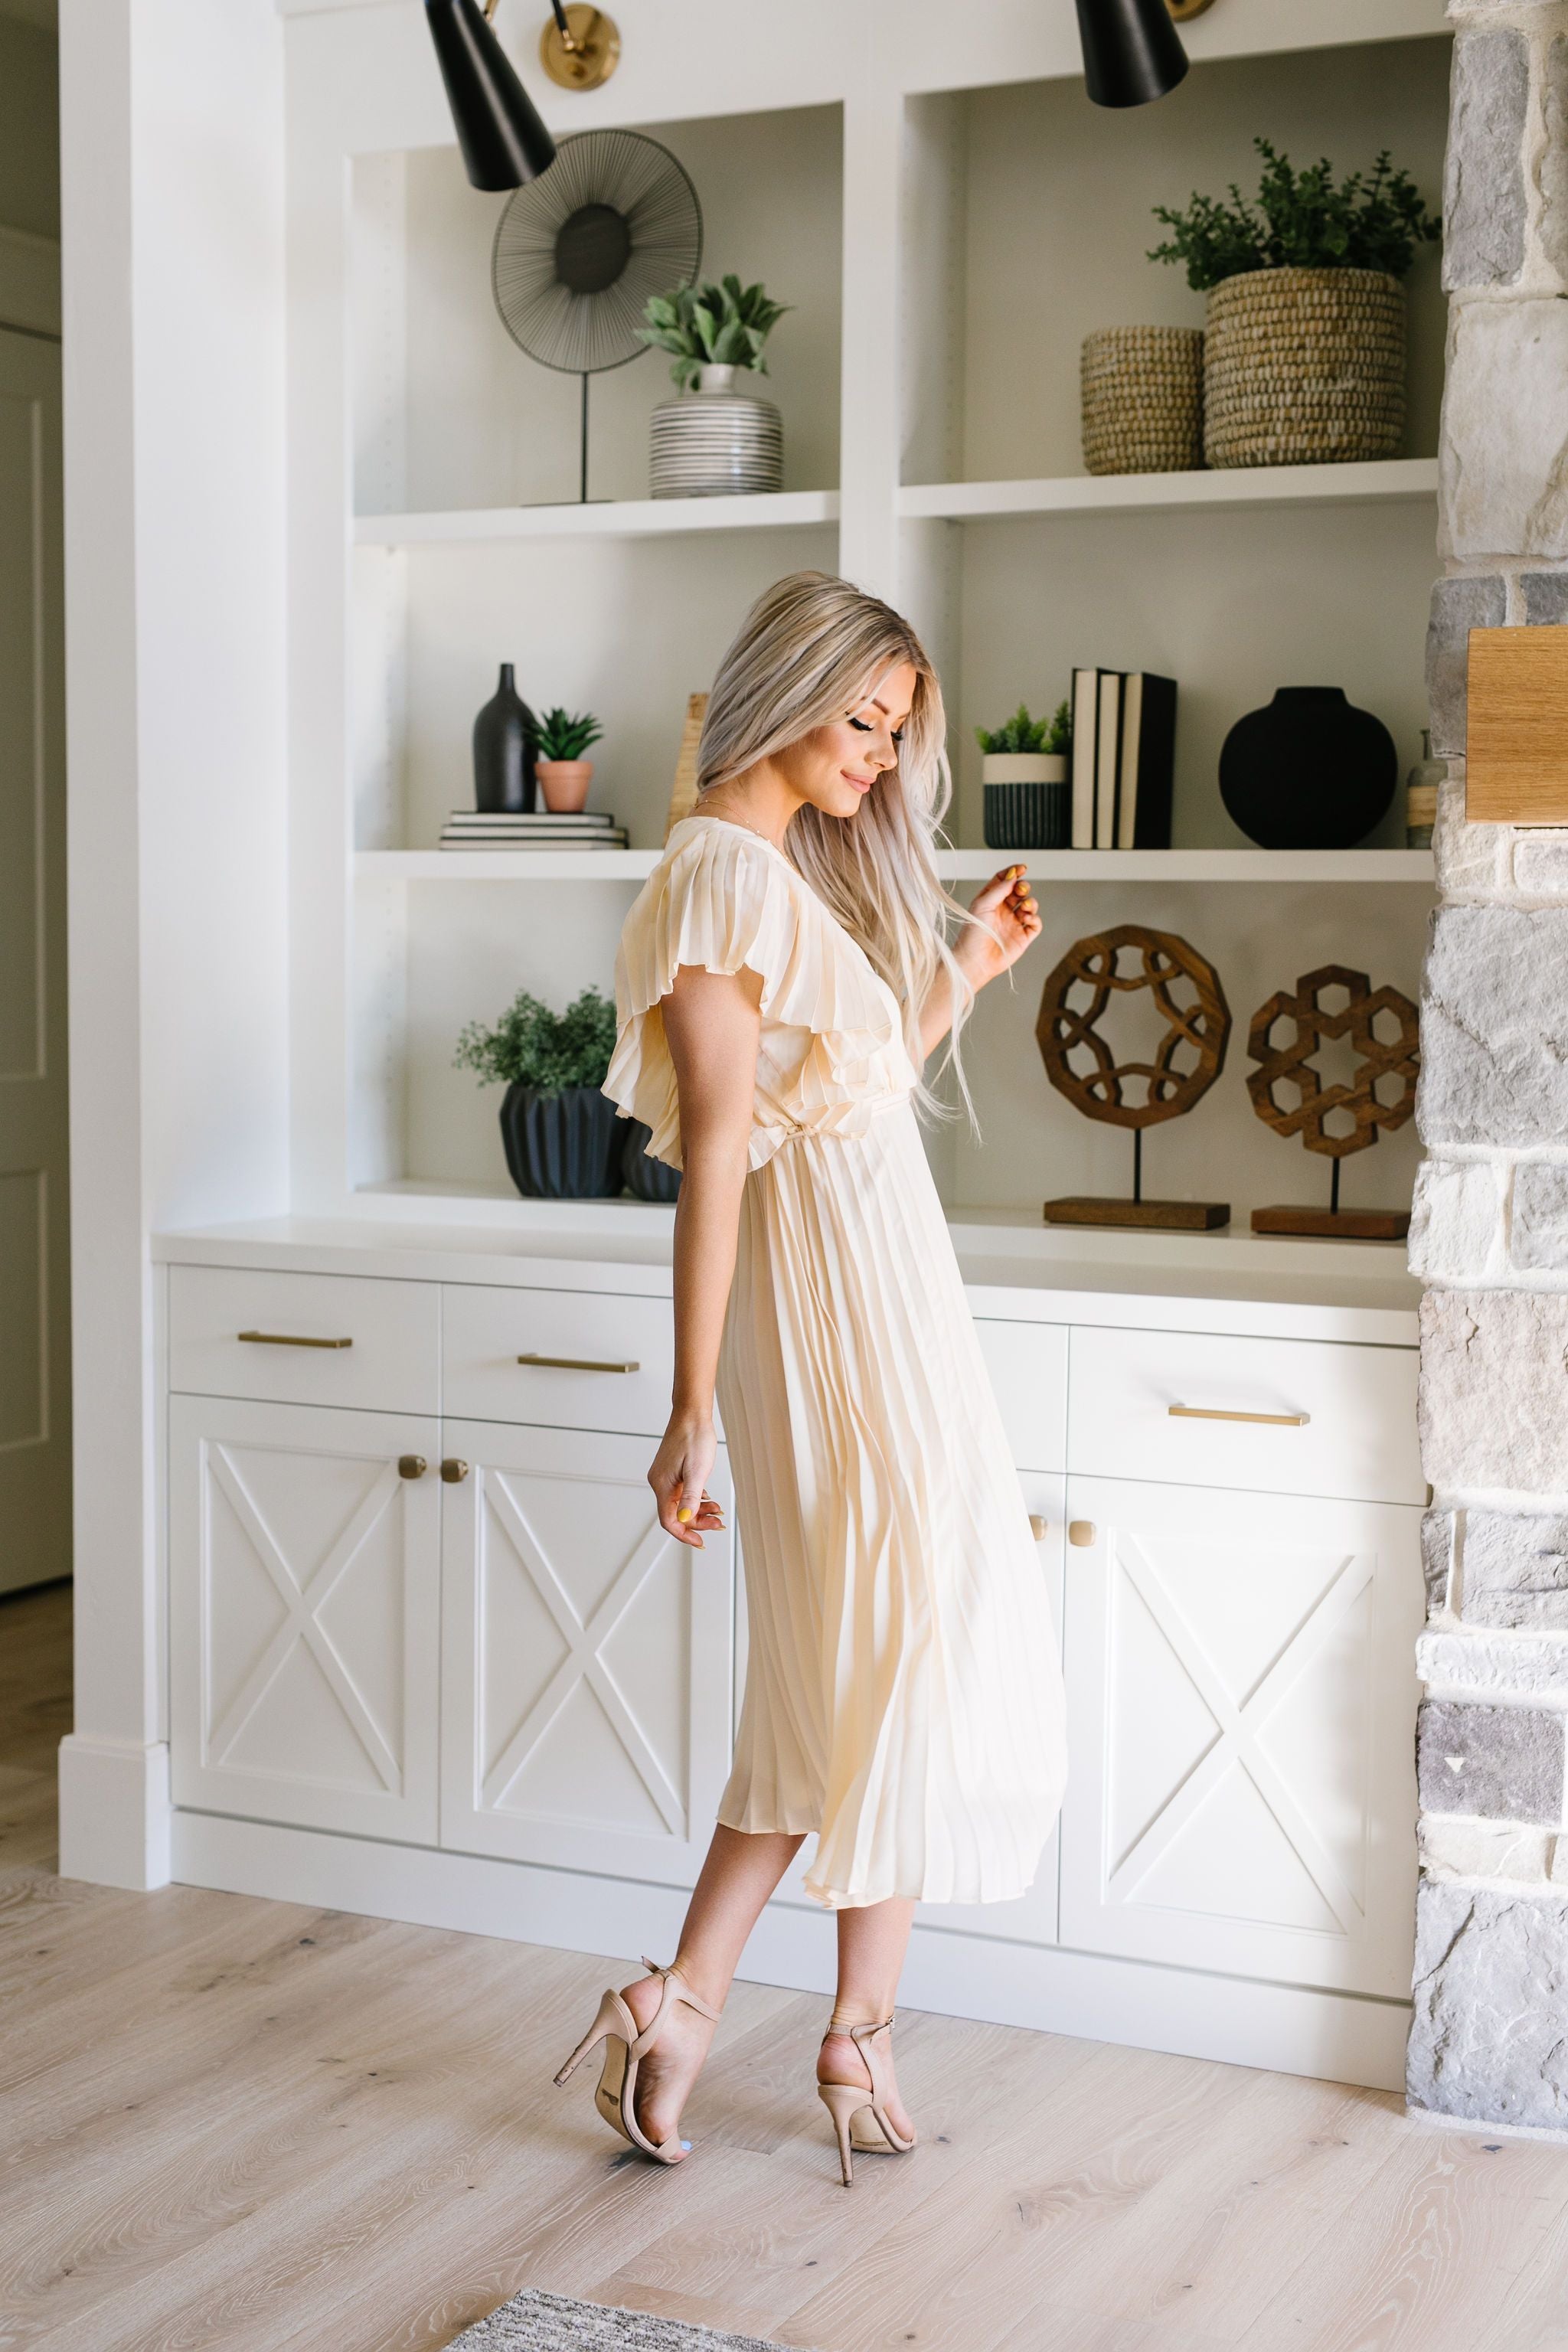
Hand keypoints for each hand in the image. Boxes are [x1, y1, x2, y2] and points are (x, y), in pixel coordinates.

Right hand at [649, 1413, 723, 1547]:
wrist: (692, 1414)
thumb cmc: (694, 1437)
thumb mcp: (697, 1471)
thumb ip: (690, 1497)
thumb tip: (684, 1520)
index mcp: (662, 1484)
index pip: (669, 1520)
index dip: (685, 1534)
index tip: (700, 1541)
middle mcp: (660, 1482)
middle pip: (676, 1514)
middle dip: (697, 1522)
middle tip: (717, 1523)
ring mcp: (665, 1477)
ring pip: (680, 1504)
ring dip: (699, 1511)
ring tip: (717, 1510)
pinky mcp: (672, 1471)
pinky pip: (682, 1493)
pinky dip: (696, 1499)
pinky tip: (708, 1499)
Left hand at [954, 864, 1040, 989]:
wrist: (975, 961)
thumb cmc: (972, 935)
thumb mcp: (983, 904)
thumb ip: (999, 888)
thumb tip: (1013, 876)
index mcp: (990, 901)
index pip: (1004, 881)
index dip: (1013, 873)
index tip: (1021, 868)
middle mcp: (1002, 911)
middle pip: (1019, 891)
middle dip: (1023, 887)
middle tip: (1020, 890)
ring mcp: (1013, 924)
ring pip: (1029, 905)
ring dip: (1030, 902)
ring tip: (1024, 906)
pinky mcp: (1022, 937)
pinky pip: (1035, 923)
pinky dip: (1034, 918)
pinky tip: (1027, 919)